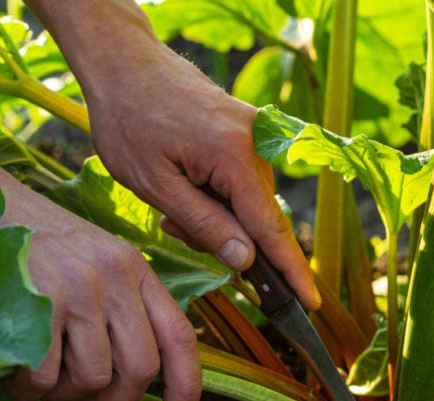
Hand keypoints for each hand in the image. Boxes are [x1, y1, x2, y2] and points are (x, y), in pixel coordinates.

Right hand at [0, 189, 200, 400]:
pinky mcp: (39, 301)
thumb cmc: (32, 244)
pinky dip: (28, 390)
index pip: (178, 335)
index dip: (186, 386)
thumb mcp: (91, 260)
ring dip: (62, 393)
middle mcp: (114, 275)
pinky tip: (14, 373)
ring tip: (38, 375)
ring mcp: (78, 287)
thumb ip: (119, 306)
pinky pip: (47, 377)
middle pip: (140, 368)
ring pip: (92, 377)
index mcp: (133, 268)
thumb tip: (131, 377)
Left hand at [85, 45, 320, 310]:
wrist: (123, 62)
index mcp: (234, 156)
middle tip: (173, 226)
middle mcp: (255, 142)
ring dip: (213, 215)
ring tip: (169, 201)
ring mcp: (254, 132)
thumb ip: (203, 224)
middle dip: (223, 238)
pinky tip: (182, 185)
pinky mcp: (245, 129)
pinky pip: (239, 180)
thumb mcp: (154, 184)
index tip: (310, 305)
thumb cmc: (128, 120)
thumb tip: (246, 260)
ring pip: (246, 202)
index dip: (290, 271)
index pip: (270, 229)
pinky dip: (214, 195)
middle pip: (256, 218)